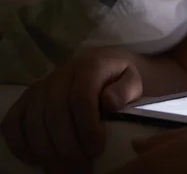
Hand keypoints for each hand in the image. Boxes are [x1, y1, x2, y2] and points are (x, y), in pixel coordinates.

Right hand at [1, 47, 142, 171]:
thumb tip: (109, 103)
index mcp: (88, 67)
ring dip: (46, 152)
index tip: (97, 151)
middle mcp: (60, 76)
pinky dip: (19, 144)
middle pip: (55, 114)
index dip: (87, 127)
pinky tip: (37, 160)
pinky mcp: (26, 100)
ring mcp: (40, 88)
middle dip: (67, 148)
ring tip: (64, 172)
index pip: (81, 98)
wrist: (101, 65)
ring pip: (33, 122)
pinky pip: (12, 123)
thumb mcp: (132, 80)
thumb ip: (126, 89)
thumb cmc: (118, 79)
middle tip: (82, 170)